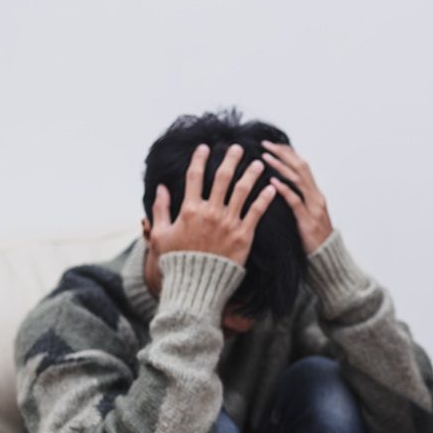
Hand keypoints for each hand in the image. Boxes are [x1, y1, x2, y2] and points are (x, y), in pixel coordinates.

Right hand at [148, 144, 276, 276]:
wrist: (195, 285)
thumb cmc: (176, 261)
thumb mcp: (161, 234)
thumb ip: (160, 209)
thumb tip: (161, 187)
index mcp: (190, 209)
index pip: (195, 176)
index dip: (200, 159)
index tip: (205, 147)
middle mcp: (211, 212)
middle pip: (222, 178)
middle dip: (230, 159)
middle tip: (237, 148)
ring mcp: (228, 223)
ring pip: (242, 191)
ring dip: (251, 174)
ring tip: (259, 163)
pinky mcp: (243, 236)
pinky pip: (256, 213)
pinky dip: (264, 199)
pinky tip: (271, 188)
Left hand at [261, 140, 333, 253]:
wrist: (327, 258)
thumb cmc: (313, 237)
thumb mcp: (307, 214)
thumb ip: (298, 199)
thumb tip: (280, 185)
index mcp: (316, 194)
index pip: (302, 166)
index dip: (287, 153)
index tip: (272, 145)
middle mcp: (317, 197)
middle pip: (301, 168)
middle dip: (283, 154)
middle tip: (266, 145)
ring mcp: (314, 208)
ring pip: (298, 180)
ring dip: (280, 167)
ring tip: (265, 157)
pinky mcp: (308, 221)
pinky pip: (296, 201)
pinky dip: (284, 189)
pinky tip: (272, 182)